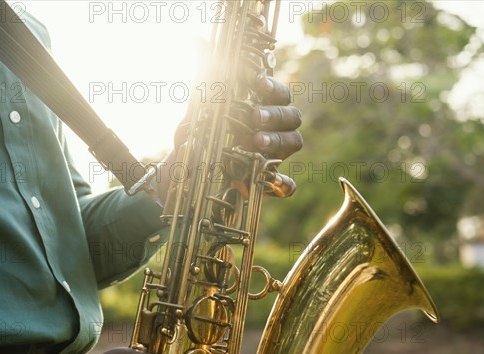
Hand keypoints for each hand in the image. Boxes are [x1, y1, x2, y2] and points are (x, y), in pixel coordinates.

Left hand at [158, 76, 302, 199]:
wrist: (188, 169)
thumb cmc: (201, 132)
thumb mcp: (198, 107)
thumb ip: (204, 76)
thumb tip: (195, 39)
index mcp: (264, 107)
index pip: (280, 93)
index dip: (273, 88)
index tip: (257, 85)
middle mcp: (275, 129)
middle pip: (292, 116)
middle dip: (275, 115)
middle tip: (254, 118)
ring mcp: (275, 154)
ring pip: (294, 143)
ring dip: (278, 140)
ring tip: (255, 142)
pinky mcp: (269, 181)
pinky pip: (288, 184)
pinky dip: (285, 184)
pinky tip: (274, 182)